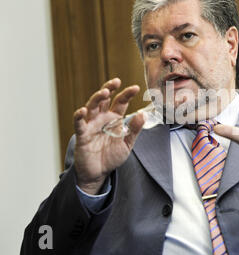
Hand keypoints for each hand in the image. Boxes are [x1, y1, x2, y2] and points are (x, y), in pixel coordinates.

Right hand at [73, 78, 144, 193]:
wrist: (99, 173)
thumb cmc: (112, 156)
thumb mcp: (127, 144)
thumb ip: (134, 130)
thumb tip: (143, 114)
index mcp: (114, 119)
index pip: (120, 102)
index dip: (127, 94)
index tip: (135, 88)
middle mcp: (102, 118)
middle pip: (104, 99)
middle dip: (109, 89)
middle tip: (115, 81)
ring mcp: (91, 125)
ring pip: (92, 107)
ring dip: (97, 98)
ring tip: (104, 92)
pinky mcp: (82, 135)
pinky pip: (79, 124)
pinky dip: (79, 116)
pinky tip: (83, 110)